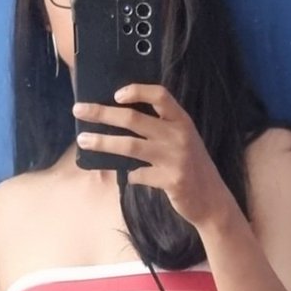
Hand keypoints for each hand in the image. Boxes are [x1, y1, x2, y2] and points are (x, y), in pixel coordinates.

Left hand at [73, 85, 239, 230]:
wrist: (211, 200)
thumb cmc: (190, 167)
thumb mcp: (181, 142)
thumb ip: (159, 130)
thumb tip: (119, 121)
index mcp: (181, 121)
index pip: (160, 95)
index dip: (137, 90)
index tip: (115, 94)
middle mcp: (179, 135)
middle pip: (133, 118)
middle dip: (102, 113)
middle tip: (79, 110)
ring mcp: (175, 158)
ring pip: (130, 145)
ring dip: (103, 142)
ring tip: (83, 140)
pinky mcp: (171, 180)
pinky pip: (139, 175)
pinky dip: (130, 175)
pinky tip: (129, 176)